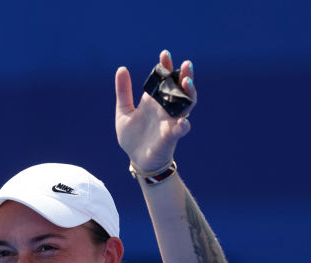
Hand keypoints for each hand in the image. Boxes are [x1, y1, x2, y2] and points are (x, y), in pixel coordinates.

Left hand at [114, 50, 195, 171]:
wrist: (136, 159)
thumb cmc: (132, 137)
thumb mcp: (124, 111)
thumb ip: (123, 92)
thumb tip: (121, 68)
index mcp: (154, 100)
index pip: (164, 79)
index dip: (166, 67)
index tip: (164, 54)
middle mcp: (166, 108)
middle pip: (181, 89)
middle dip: (185, 75)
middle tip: (186, 64)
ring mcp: (170, 122)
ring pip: (186, 105)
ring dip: (189, 93)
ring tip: (187, 82)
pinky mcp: (171, 137)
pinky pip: (181, 130)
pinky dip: (183, 125)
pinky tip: (183, 121)